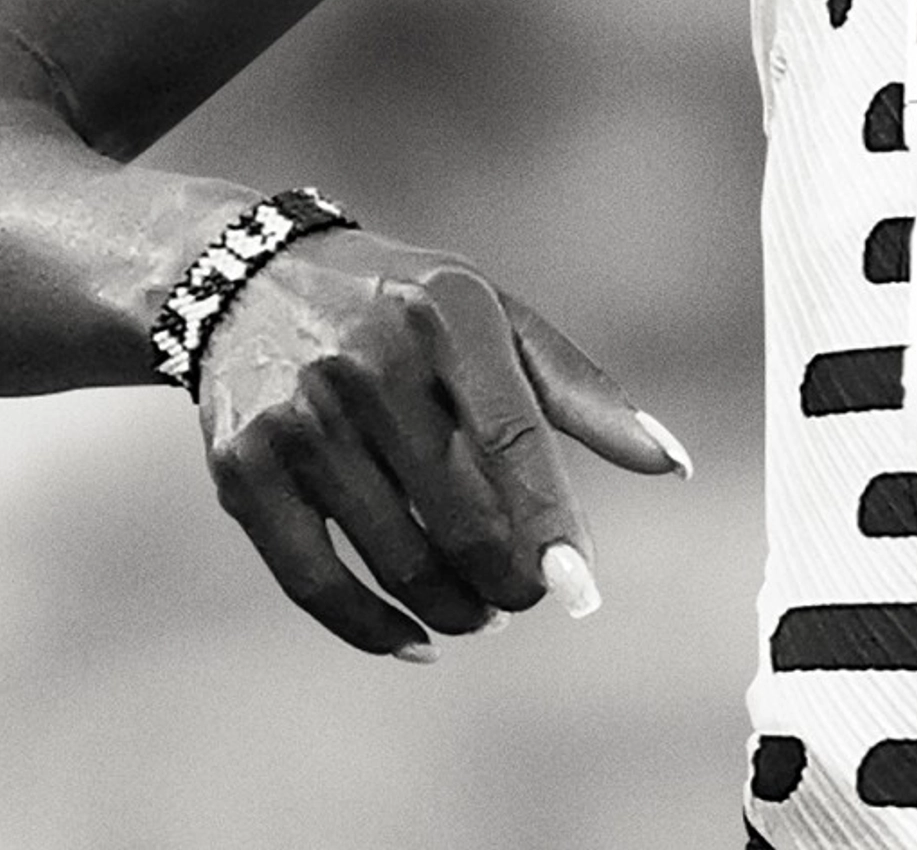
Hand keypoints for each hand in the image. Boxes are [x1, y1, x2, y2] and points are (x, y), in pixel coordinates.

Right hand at [194, 231, 689, 655]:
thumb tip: (671, 463)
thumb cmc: (400, 306)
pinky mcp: (245, 469)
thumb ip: (578, 390)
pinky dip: (375, 629)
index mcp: (445, 311)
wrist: (246, 279)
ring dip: (454, 606)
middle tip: (521, 591)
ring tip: (476, 605)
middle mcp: (367, 360)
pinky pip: (317, 584)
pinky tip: (417, 638)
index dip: (553, 527)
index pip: (514, 437)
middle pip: (461, 517)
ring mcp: (300, 417)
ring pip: (398, 560)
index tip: (581, 595)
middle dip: (507, 578)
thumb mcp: (490, 315)